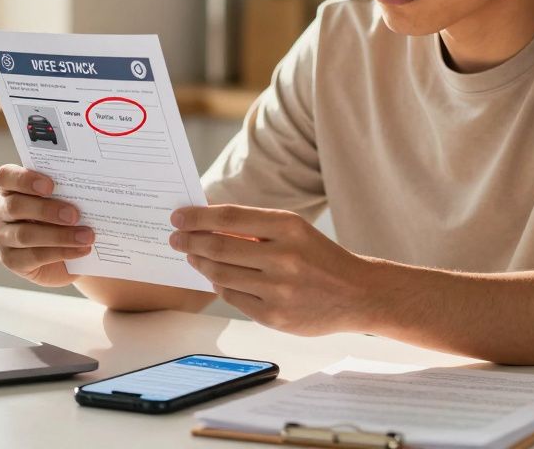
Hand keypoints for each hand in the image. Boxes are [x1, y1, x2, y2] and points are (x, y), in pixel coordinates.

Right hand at [0, 164, 93, 286]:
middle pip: (15, 206)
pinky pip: (34, 256)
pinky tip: (82, 249)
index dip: (24, 179)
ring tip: (86, 236)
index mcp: (9, 187)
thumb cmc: (65, 216)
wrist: (69, 251)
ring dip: (59, 235)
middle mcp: (0, 210)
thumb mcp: (65, 199)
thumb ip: (67, 191)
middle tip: (75, 214)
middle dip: (46, 210)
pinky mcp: (10, 260)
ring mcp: (2, 236)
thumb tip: (89, 188)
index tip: (51, 185)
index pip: (5, 177)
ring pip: (25, 235)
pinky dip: (61, 252)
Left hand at [169, 204, 371, 335]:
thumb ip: (255, 228)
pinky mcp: (274, 316)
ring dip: (201, 265)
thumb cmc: (320, 258)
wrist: (357, 294)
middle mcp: (283, 257)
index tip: (178, 217)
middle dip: (190, 242)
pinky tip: (217, 280)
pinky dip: (221, 287)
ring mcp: (278, 289)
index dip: (197, 217)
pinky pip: (233, 298)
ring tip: (193, 257)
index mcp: (288, 227)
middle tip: (176, 239)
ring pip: (220, 275)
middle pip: (218, 247)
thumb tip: (207, 223)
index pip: (229, 218)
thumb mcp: (295, 231)